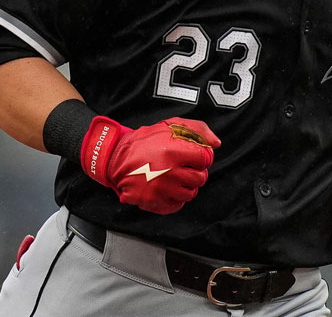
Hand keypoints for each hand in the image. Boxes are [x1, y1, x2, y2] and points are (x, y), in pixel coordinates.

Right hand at [80, 116, 220, 214]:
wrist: (116, 158)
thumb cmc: (144, 141)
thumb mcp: (170, 125)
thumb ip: (197, 130)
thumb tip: (216, 143)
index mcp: (174, 151)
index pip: (205, 158)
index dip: (202, 156)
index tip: (194, 155)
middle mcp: (170, 172)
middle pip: (201, 178)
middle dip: (196, 171)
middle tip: (185, 166)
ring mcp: (162, 189)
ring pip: (191, 192)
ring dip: (187, 185)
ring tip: (176, 176)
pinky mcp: (154, 202)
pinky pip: (177, 205)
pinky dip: (176, 198)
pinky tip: (168, 187)